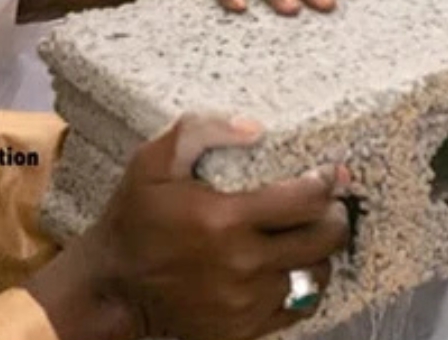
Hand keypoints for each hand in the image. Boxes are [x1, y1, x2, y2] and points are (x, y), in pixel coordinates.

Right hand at [29, 114, 351, 339]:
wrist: (113, 288)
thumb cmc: (133, 219)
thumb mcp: (152, 163)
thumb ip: (201, 131)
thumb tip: (255, 128)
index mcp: (223, 219)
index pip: (304, 200)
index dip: (326, 184)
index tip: (331, 175)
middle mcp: (241, 264)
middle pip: (321, 240)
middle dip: (334, 216)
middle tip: (330, 204)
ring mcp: (245, 302)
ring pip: (314, 276)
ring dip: (320, 253)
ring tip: (311, 236)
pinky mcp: (244, 329)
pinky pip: (298, 308)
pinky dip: (304, 286)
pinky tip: (293, 268)